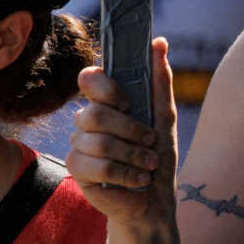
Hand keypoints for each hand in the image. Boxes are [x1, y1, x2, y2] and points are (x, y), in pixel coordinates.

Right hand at [71, 36, 176, 237]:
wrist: (153, 201)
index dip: (105, 88)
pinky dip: (124, 174)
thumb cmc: (158, 157)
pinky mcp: (77, 170)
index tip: (129, 103)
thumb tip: (159, 42)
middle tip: (151, 142)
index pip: (88, 78)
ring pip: (96, 142)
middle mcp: (87, 120)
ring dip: (132, 155)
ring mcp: (78, 144)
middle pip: (94, 113)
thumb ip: (160, 81)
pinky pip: (95, 166)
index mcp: (106, 102)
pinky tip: (138, 180)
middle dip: (130, 130)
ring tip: (149, 165)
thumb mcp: (165, 118)